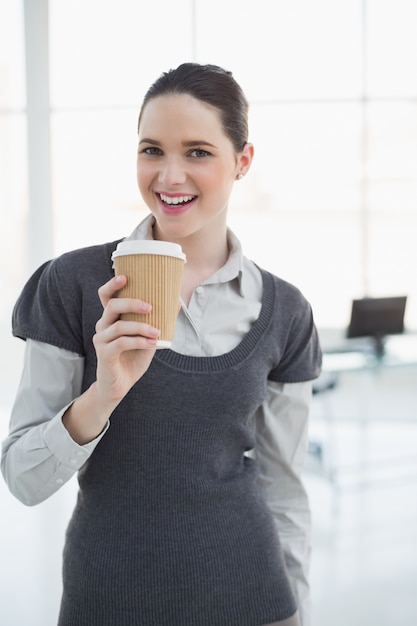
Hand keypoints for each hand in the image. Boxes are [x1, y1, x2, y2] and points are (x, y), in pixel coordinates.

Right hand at [93, 274, 159, 410]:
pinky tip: (152, 344)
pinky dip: (139, 341)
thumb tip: (176, 304)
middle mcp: (103, 326)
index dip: (112, 284)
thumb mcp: (149, 338)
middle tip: (151, 307)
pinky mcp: (104, 354)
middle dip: (132, 303)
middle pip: (112, 305)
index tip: (125, 277)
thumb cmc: (133, 358)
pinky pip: (121, 343)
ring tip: (157, 333)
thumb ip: (158, 322)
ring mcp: (101, 340)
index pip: (106, 296)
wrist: (120, 385)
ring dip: (141, 327)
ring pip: (119, 325)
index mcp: (112, 318)